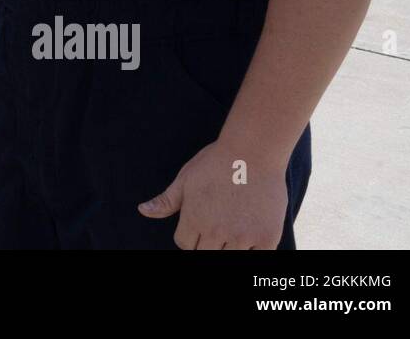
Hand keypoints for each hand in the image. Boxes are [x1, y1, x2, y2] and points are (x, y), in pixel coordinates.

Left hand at [138, 139, 289, 248]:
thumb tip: (142, 211)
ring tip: (234, 227)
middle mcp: (217, 232)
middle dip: (206, 243)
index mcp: (194, 219)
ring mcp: (243, 237)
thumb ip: (166, 201)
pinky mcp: (267, 237)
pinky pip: (257, 258)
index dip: (189, 234)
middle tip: (217, 225)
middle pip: (204, 254)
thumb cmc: (216, 162)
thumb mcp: (186, 179)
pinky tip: (252, 232)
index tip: (199, 222)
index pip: (184, 244)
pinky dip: (253, 250)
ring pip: (229, 259)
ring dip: (229, 247)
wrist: (253, 151)